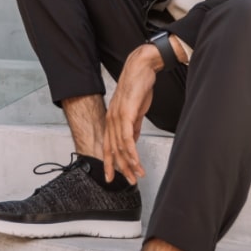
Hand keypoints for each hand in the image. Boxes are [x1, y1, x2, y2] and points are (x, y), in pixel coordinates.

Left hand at [103, 45, 161, 184]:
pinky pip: (127, 138)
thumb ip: (134, 126)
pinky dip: (131, 152)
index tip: (113, 176)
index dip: (110, 163)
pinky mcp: (126, 115)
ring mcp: (117, 118)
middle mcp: (111, 120)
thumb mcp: (136, 111)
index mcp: (113, 120)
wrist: (141, 68)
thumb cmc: (139, 86)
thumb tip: (133, 141)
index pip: (109, 146)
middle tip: (128, 182)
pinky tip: (135, 162)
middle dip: (120, 168)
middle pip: (113, 150)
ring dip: (130, 164)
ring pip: (120, 147)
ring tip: (137, 175)